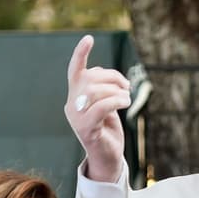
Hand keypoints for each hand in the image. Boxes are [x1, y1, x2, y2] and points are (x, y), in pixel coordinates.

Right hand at [65, 35, 131, 181]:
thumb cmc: (108, 130)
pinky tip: (126, 103)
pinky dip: (116, 101)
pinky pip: (101, 107)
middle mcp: (71, 105)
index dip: (80, 54)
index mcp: (75, 97)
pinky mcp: (86, 129)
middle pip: (89, 78)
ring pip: (94, 91)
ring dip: (116, 90)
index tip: (89, 38)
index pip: (74, 71)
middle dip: (112, 77)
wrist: (107, 158)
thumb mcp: (105, 105)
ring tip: (127, 97)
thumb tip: (105, 74)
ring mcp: (77, 118)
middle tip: (127, 86)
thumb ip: (102, 89)